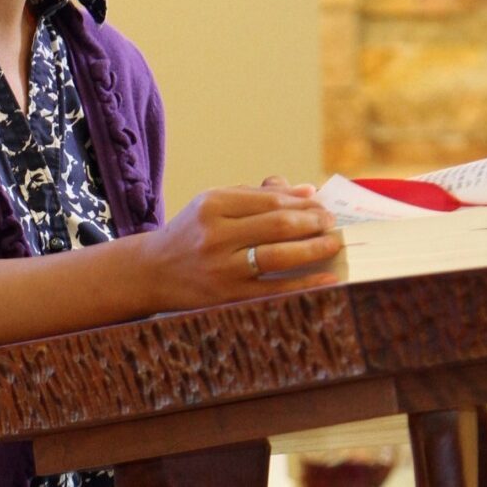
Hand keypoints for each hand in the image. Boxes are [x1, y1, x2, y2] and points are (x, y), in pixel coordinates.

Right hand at [139, 182, 341, 312]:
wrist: (153, 272)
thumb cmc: (192, 232)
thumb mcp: (214, 204)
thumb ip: (257, 195)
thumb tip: (306, 190)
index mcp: (212, 204)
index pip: (268, 200)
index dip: (301, 202)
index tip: (322, 204)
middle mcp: (215, 234)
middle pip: (277, 225)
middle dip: (312, 222)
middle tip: (332, 223)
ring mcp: (221, 267)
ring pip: (278, 255)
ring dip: (313, 248)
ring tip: (333, 243)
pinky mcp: (228, 295)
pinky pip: (276, 289)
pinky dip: (306, 283)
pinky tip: (327, 278)